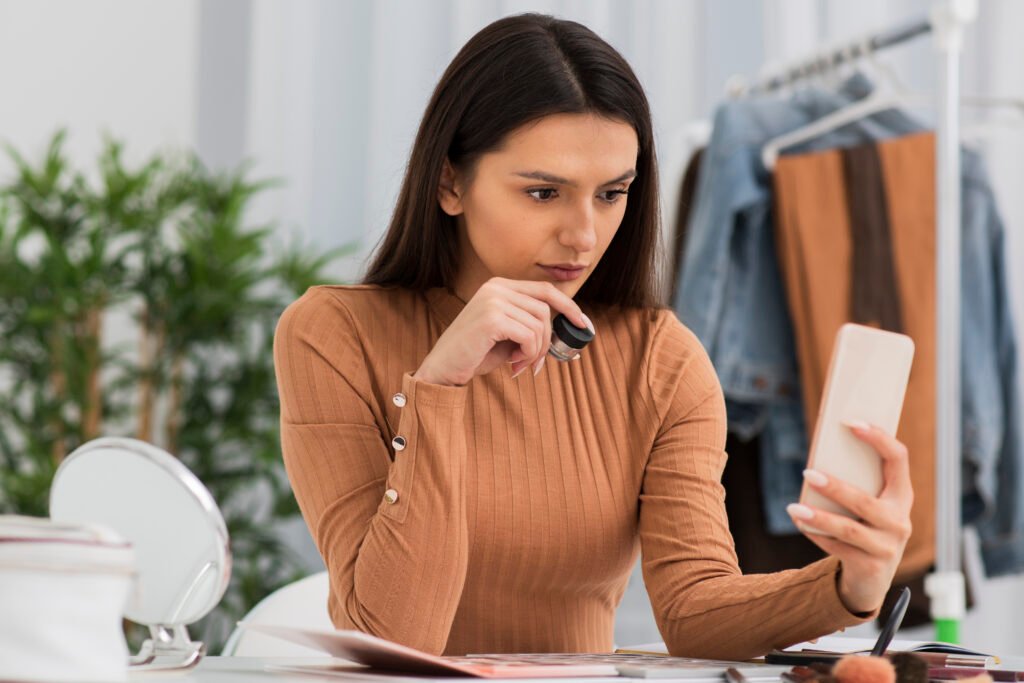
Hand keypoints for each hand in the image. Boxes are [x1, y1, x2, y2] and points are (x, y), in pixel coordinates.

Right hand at [413, 278, 590, 386]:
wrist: (443, 369)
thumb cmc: (476, 353)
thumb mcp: (508, 334)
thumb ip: (531, 325)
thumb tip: (570, 327)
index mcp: (500, 286)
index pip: (545, 290)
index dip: (568, 306)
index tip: (583, 324)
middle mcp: (496, 287)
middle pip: (545, 309)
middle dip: (547, 340)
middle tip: (534, 362)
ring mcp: (493, 300)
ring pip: (540, 325)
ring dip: (536, 351)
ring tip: (519, 363)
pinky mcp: (492, 318)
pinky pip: (529, 336)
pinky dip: (528, 354)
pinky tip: (513, 363)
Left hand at [786, 422, 913, 613]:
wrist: (873, 578)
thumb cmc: (866, 527)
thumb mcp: (869, 505)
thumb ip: (856, 484)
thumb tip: (818, 456)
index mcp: (902, 495)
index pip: (898, 459)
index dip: (879, 438)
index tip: (851, 423)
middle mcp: (900, 521)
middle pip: (865, 500)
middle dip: (834, 487)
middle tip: (807, 473)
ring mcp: (887, 546)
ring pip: (849, 528)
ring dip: (819, 517)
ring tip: (793, 508)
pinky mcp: (870, 566)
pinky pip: (838, 547)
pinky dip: (817, 535)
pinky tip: (801, 525)